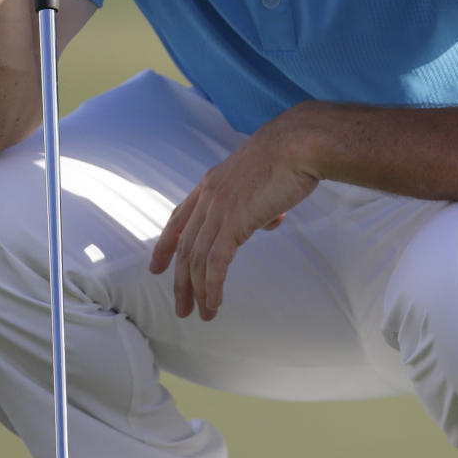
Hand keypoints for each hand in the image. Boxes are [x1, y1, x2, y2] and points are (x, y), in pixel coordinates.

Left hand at [149, 116, 319, 320]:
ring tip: (201, 314)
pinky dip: (212, 286)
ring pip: (198, 259)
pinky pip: (217, 262)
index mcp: (211, 184)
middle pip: (185, 246)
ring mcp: (219, 208)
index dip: (165, 245)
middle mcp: (208, 196)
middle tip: (181, 307)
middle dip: (181, 281)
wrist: (300, 143)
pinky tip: (214, 303)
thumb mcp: (264, 179)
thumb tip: (268, 220)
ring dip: (198, 291)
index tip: (157, 267)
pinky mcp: (235, 221)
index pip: (179, 218)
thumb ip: (259, 201)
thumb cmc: (291, 155)